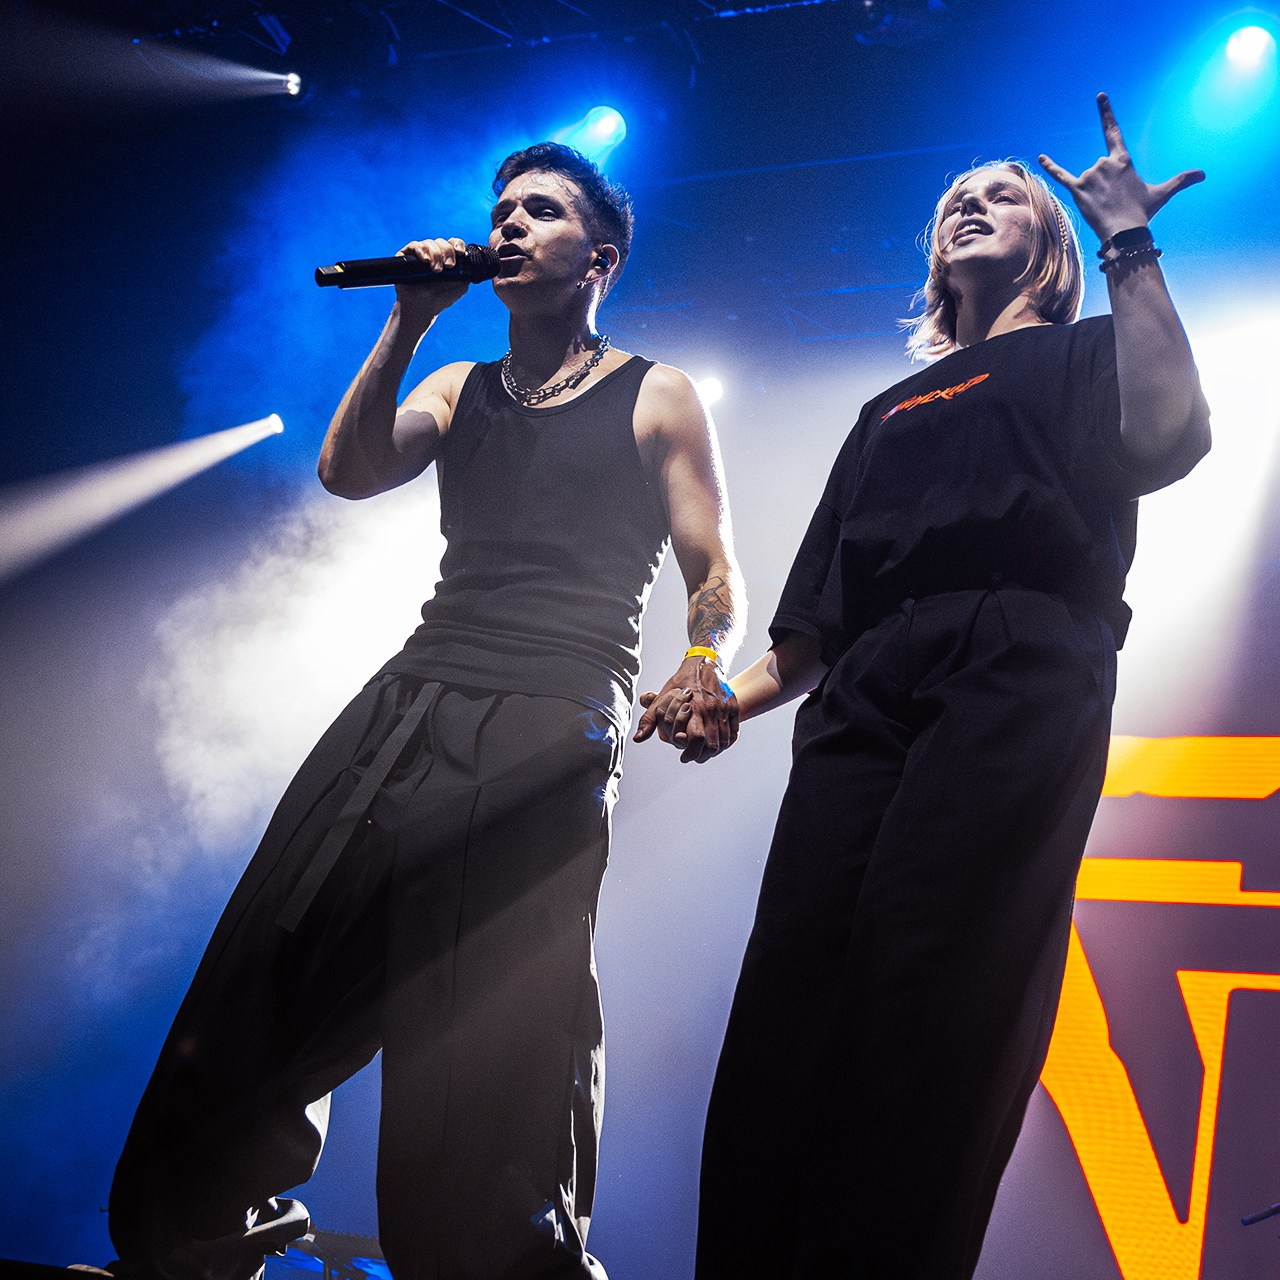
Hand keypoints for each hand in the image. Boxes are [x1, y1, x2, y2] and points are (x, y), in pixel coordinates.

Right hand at [394, 236, 471, 319]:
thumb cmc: (441, 298)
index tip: (460, 252)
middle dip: (447, 252)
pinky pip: (414, 246)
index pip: (453, 243)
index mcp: (447, 258)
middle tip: (448, 266)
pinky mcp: (406, 256)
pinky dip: (421, 250)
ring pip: (429, 243)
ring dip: (435, 253)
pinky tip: (425, 260)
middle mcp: (434, 254)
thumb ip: (468, 271)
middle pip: (442, 242)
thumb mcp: (461, 285)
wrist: (423, 307)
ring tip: (436, 270)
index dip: (457, 244)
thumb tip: (469, 259)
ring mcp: (420, 254)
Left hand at [633, 655, 739, 763]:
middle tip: (693, 757)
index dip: (690, 752)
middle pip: (712, 744)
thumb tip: (638, 738)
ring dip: (713, 751)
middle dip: (701, 755)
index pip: (696, 738)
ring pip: (723, 741)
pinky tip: (716, 745)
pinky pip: (733, 733)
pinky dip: (725, 743)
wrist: (705, 663)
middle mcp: (711, 709)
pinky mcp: (733, 708)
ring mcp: (724, 709)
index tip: (683, 757)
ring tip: (703, 753)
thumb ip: (650, 719)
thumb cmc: (682, 682)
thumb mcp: (662, 698)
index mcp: (694, 707)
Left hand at [1039, 93, 1203, 241]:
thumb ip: (1180, 180)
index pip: (1112, 131)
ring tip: (1102, 205)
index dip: (1106, 113)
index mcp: (1122, 160)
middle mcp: (1104, 163)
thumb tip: (1203, 174)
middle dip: (1104, 184)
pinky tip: (1040, 157)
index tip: (1100, 96)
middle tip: (1113, 201)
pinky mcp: (1076, 189)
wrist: (1125, 231)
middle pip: (1099, 168)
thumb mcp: (1162, 193)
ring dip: (1092, 192)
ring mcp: (1090, 175)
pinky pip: (1060, 175)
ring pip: (1086, 179)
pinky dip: (1050, 167)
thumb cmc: (1142, 212)